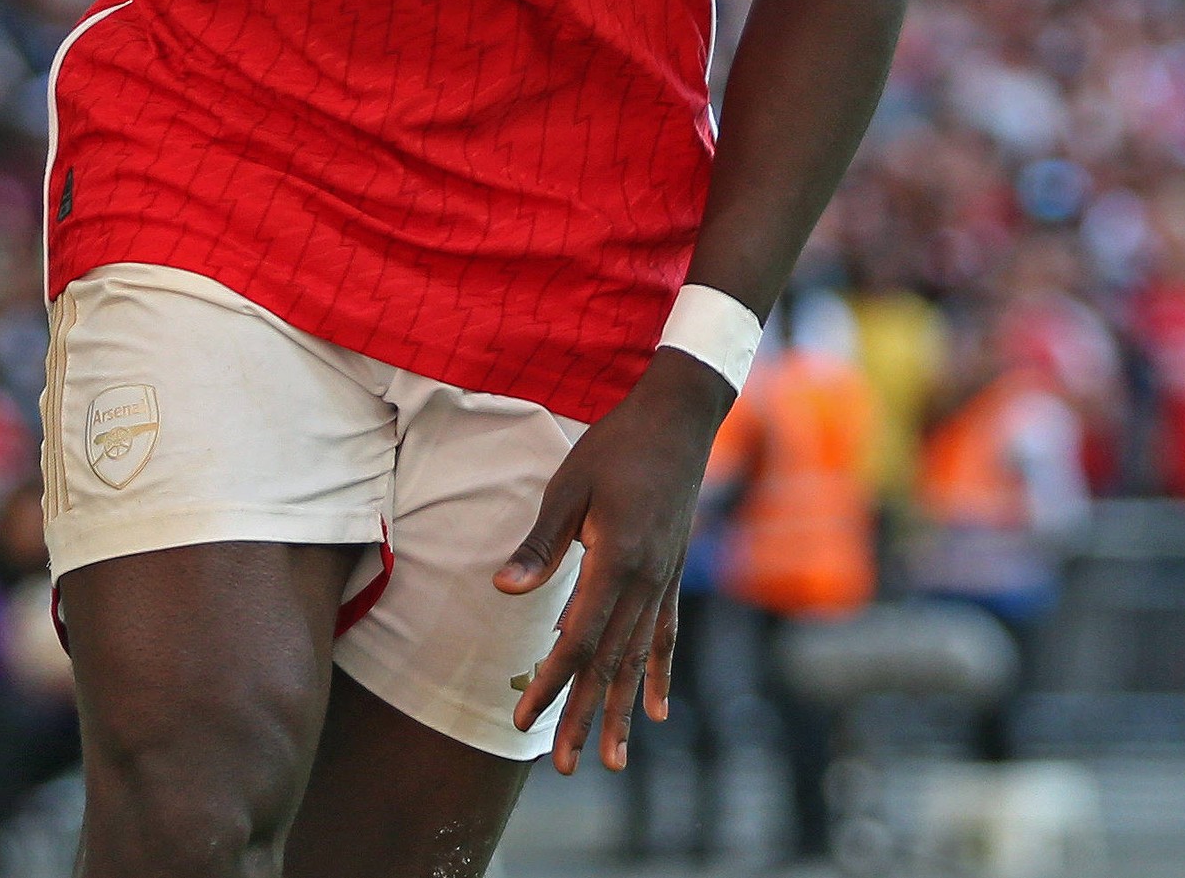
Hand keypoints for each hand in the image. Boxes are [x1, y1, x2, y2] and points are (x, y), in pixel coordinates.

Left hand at [495, 348, 735, 774]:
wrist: (680, 418)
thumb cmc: (615, 445)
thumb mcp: (567, 486)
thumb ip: (539, 544)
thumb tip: (504, 589)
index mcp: (615, 561)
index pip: (577, 639)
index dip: (550, 683)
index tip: (525, 719)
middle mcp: (645, 582)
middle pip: (609, 664)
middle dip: (584, 716)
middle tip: (567, 767)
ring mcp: (664, 581)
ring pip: (638, 661)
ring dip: (620, 712)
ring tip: (610, 760)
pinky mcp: (673, 574)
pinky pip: (665, 636)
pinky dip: (658, 676)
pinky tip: (654, 712)